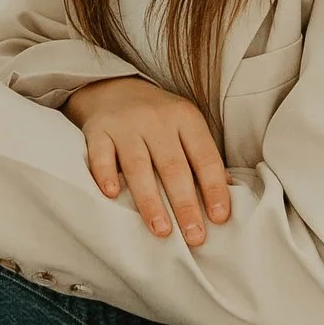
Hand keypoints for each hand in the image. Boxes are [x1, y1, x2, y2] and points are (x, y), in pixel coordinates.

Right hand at [64, 75, 234, 249]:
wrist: (114, 89)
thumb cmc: (159, 119)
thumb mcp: (187, 128)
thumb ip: (202, 158)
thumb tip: (226, 194)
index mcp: (186, 118)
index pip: (205, 157)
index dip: (214, 188)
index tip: (220, 218)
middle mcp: (157, 120)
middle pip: (173, 166)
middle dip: (185, 204)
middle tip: (194, 236)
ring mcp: (125, 125)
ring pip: (138, 166)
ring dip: (150, 200)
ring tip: (161, 230)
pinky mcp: (98, 131)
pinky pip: (101, 155)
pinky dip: (105, 174)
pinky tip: (112, 195)